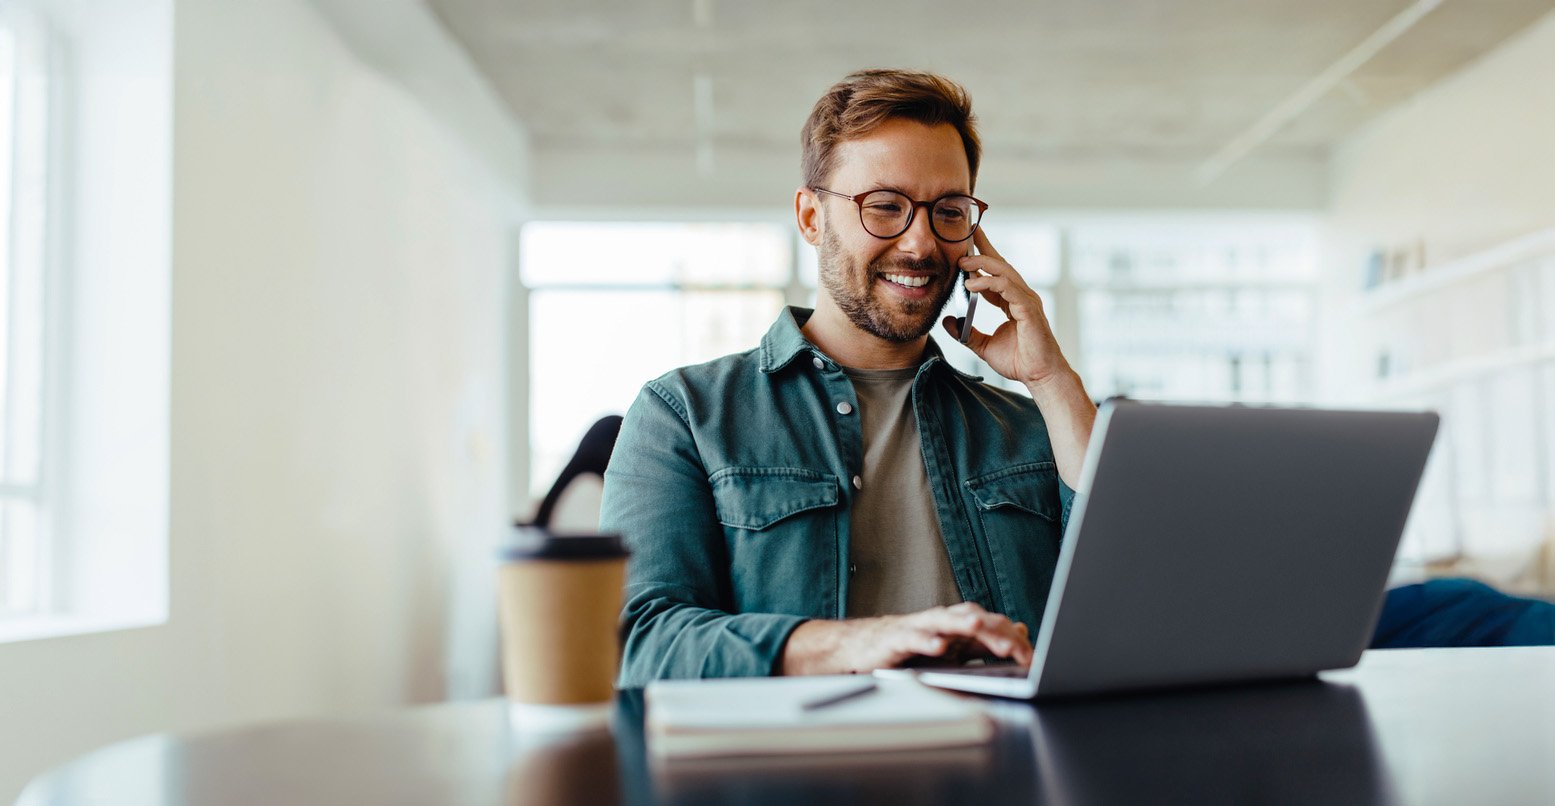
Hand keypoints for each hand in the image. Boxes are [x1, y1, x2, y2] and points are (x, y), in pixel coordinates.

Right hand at [779, 602, 1033, 675]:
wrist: (863, 648)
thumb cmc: (910, 648)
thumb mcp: (953, 648)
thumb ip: (985, 641)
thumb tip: (1019, 630)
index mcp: (957, 625)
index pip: (991, 626)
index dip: (1011, 640)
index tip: (1030, 658)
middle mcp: (941, 621)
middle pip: (972, 619)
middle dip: (994, 632)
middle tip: (1015, 648)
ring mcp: (918, 628)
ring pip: (944, 621)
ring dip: (962, 624)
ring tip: (977, 628)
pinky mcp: (896, 639)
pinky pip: (913, 638)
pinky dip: (926, 641)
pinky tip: (938, 648)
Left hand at [943, 228, 1071, 387]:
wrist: (1039, 376)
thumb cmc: (1019, 361)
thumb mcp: (984, 346)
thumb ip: (966, 333)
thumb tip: (947, 322)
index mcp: (1012, 301)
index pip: (996, 273)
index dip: (982, 257)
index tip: (966, 243)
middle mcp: (1021, 296)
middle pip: (1001, 264)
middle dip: (984, 248)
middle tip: (965, 238)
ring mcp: (1027, 300)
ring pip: (1004, 271)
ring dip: (982, 264)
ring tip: (962, 263)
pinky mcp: (1028, 309)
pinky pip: (1007, 288)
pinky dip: (989, 283)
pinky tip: (971, 284)